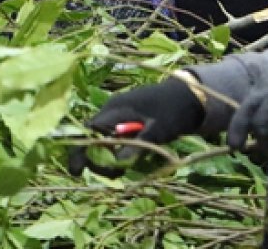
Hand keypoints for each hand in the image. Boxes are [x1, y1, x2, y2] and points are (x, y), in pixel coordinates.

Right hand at [69, 76, 204, 176]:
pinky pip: (113, 137)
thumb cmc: (175, 110)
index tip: (77, 171)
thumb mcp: (158, 130)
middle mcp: (112, 110)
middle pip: (91, 137)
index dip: (79, 151)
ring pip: (102, 138)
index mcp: (116, 110)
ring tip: (124, 169)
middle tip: (113, 174)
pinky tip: (129, 158)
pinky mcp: (127, 119)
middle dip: (96, 158)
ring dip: (107, 156)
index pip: (88, 131)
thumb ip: (138, 146)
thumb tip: (117, 165)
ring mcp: (119, 114)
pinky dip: (117, 150)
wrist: (191, 95)